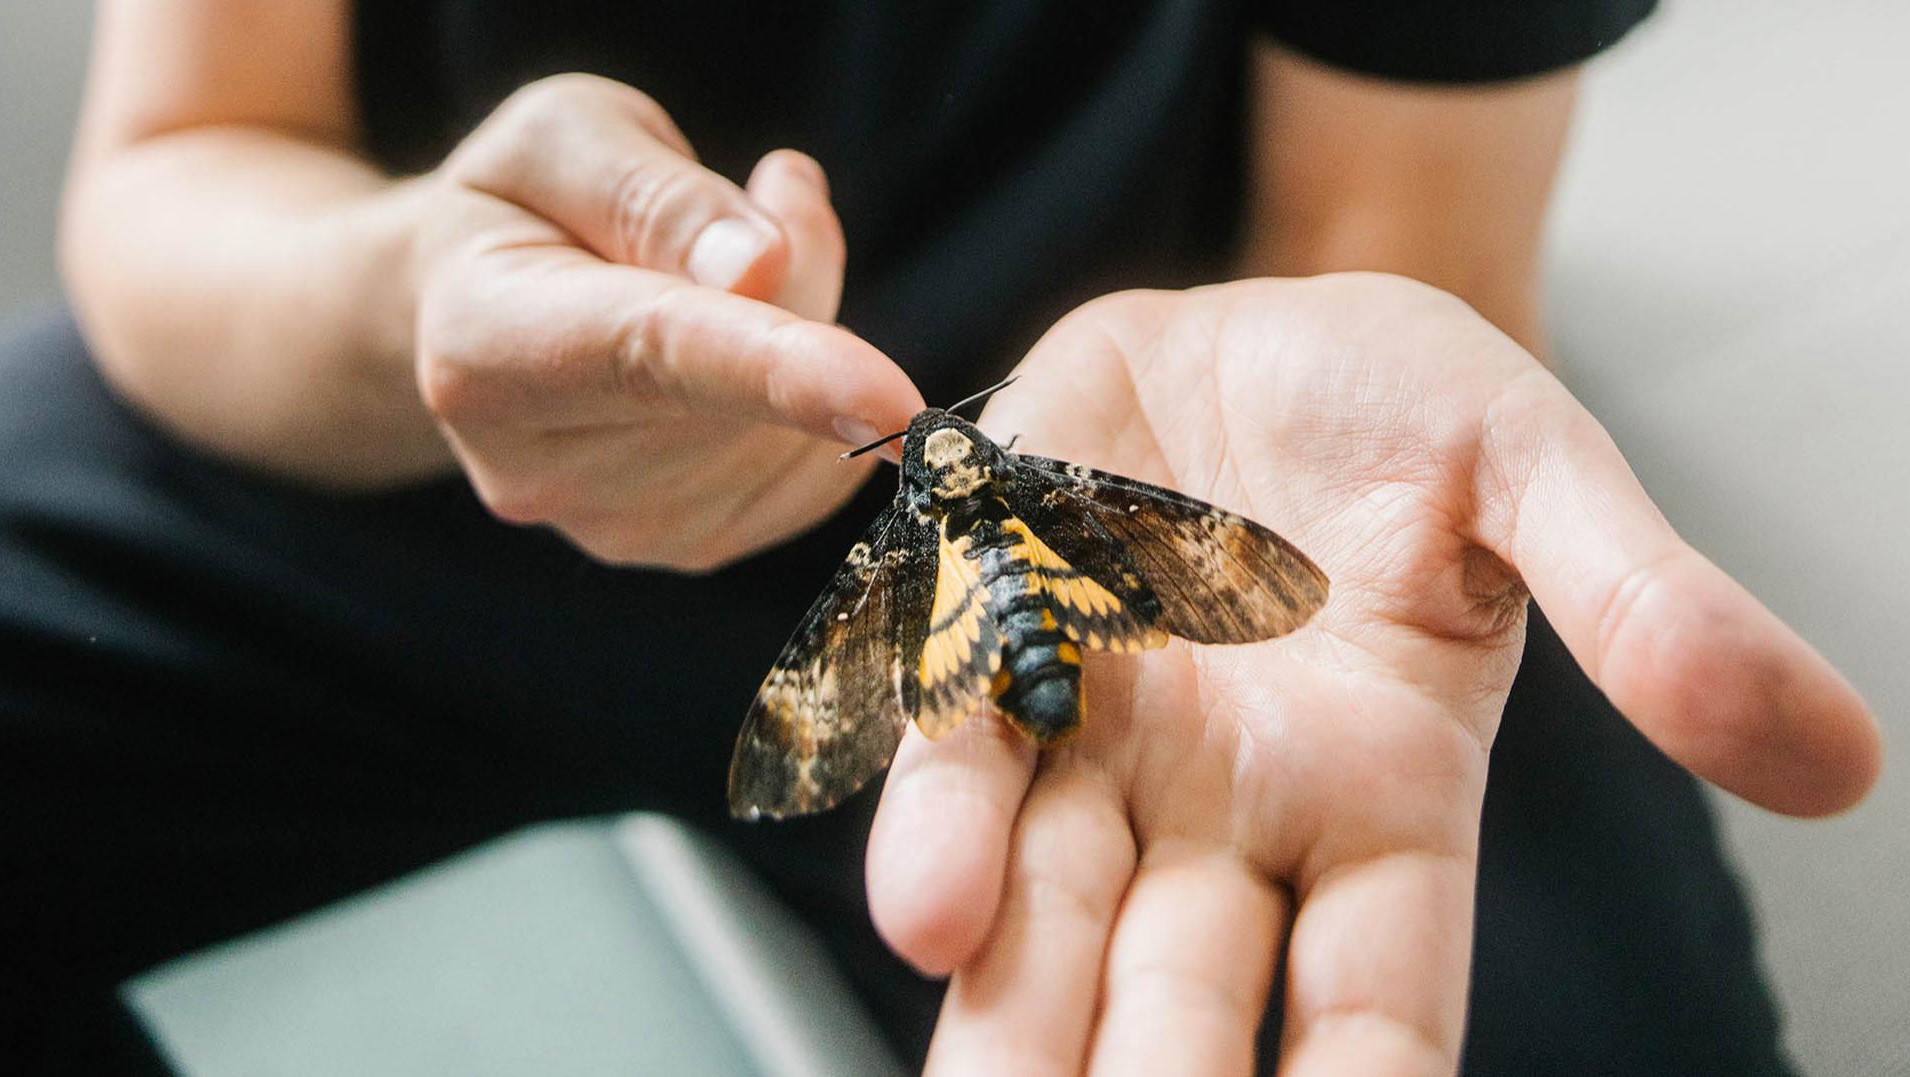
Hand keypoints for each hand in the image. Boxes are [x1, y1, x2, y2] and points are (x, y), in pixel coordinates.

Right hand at [411, 75, 919, 568]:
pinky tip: (749, 345)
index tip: (896, 404)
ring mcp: (614, 526)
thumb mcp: (566, 134)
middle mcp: (539, 468)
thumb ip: (657, 193)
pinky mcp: (686, 548)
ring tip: (720, 272)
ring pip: (802, 423)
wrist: (469, 311)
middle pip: (758, 375)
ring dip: (805, 327)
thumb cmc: (523, 205)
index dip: (782, 373)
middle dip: (794, 267)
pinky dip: (816, 395)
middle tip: (754, 194)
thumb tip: (759, 271)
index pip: (657, 356)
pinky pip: (820, 470)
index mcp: (486, 347)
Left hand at [864, 275, 1879, 1074]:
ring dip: (1012, 1015)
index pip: (1375, 998)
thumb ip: (1643, 602)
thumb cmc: (1410, 410)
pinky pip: (962, 746)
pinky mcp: (1001, 639)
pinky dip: (940, 825)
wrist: (1258, 325)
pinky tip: (929, 905)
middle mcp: (1231, 803)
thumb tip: (1836, 759)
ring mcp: (1108, 736)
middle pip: (1184, 991)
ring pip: (1053, 910)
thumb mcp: (1537, 474)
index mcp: (1382, 795)